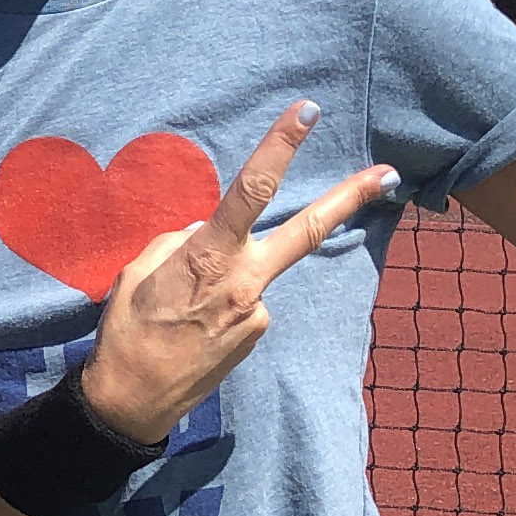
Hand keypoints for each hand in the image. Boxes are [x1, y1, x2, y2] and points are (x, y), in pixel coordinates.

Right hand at [82, 102, 400, 445]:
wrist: (133, 401)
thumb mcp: (138, 271)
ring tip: (180, 311)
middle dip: (349, 198)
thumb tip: (209, 233)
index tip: (307, 113)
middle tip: (388, 174)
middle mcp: (246, 282)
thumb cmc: (127, 331)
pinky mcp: (258, 334)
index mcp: (208, 257)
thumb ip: (180, 241)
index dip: (280, 148)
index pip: (252, 191)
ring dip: (226, 276)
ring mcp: (258, 312)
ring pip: (252, 270)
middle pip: (305, 230)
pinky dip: (221, 300)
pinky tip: (193, 325)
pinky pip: (243, 299)